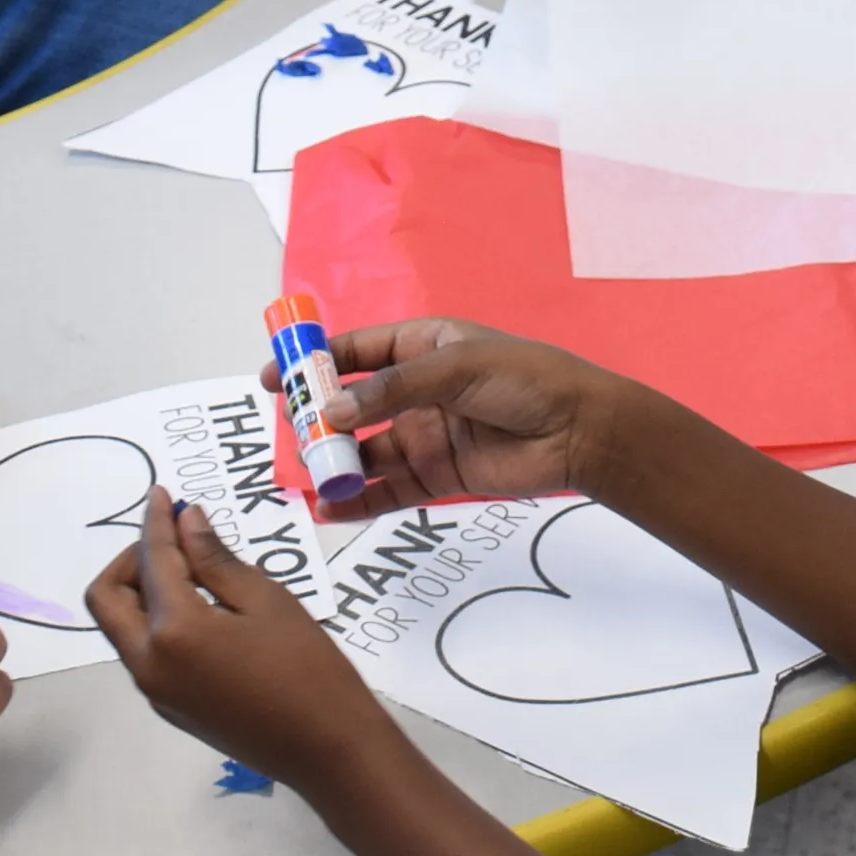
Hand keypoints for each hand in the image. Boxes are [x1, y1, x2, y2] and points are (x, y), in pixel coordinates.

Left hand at [87, 489, 398, 783]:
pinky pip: (144, 652)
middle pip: (106, 598)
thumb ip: (215, 559)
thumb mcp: (266, 600)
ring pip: (121, 627)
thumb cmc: (307, 667)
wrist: (328, 750)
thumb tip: (185, 521)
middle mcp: (148, 663)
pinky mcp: (170, 707)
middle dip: (130, 560)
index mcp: (173, 632)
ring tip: (194, 571)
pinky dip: (157, 621)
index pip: (152, 560)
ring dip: (141, 592)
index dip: (156, 521)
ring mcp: (155, 691)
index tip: (162, 493)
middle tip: (175, 542)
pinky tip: (202, 610)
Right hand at [292, 318, 630, 512]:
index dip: (315, 363)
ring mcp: (425, 435)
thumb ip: (392, 390)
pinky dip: (358, 500)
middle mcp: (417, 391)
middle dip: (319, 421)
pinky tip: (331, 508)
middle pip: (353, 406)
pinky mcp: (437, 476)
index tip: (276, 379)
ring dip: (336, 464)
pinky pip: (388, 490)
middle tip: (294, 437)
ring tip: (309, 477)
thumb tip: (332, 412)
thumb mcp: (456, 367)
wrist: (579, 432)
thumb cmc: (525, 380)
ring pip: (365, 452)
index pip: (356, 352)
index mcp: (422, 347)